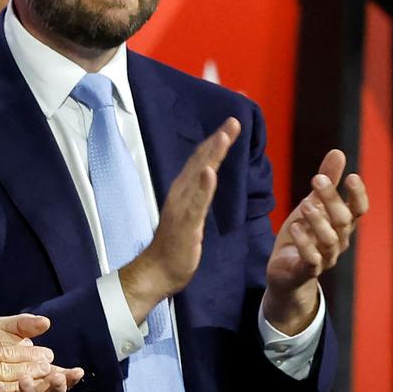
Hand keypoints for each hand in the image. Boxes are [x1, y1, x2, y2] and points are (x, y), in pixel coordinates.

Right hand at [119, 118, 240, 323]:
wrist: (158, 271)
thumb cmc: (176, 246)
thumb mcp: (191, 216)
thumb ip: (198, 197)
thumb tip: (206, 180)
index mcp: (184, 191)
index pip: (202, 161)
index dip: (216, 142)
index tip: (231, 125)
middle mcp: (181, 193)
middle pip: (201, 161)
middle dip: (218, 140)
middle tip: (234, 120)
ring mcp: (182, 207)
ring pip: (199, 176)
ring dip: (211, 155)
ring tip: (223, 136)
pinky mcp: (185, 224)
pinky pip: (196, 203)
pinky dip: (203, 186)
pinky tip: (209, 172)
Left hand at [264, 150, 369, 333]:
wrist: (286, 273)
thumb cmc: (303, 236)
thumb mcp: (311, 205)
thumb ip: (327, 182)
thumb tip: (338, 152)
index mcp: (341, 225)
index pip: (358, 210)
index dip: (358, 195)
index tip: (352, 176)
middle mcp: (338, 241)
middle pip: (343, 220)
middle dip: (332, 199)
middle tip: (316, 179)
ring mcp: (325, 257)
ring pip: (329, 240)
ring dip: (318, 221)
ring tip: (305, 204)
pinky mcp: (307, 271)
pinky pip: (311, 259)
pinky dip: (304, 244)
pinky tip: (295, 228)